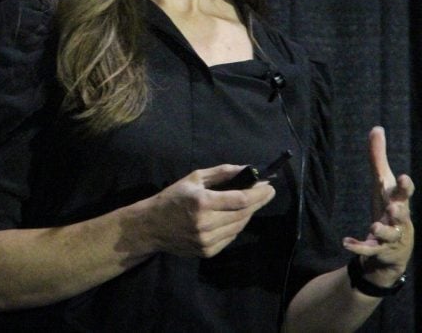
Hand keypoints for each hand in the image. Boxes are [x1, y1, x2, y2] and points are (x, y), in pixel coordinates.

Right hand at [142, 164, 275, 258]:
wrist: (152, 226)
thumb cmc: (173, 197)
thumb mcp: (195, 178)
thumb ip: (222, 173)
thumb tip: (247, 169)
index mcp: (202, 202)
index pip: (240, 200)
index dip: (258, 194)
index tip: (270, 186)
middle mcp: (206, 224)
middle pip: (243, 214)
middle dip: (257, 202)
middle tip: (267, 193)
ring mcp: (207, 241)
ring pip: (239, 227)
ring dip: (248, 214)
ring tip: (251, 203)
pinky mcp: (207, 252)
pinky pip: (230, 237)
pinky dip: (236, 226)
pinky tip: (234, 217)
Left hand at [342, 126, 414, 286]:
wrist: (393, 251)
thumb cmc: (389, 209)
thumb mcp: (383, 184)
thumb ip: (378, 157)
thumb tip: (376, 128)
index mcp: (399, 202)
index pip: (406, 194)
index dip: (406, 187)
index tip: (405, 178)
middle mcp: (398, 220)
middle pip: (401, 215)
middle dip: (398, 211)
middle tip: (393, 207)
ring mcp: (389, 237)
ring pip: (387, 235)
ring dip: (380, 230)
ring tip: (373, 226)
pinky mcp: (378, 250)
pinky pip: (368, 250)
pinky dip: (358, 247)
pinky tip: (345, 242)